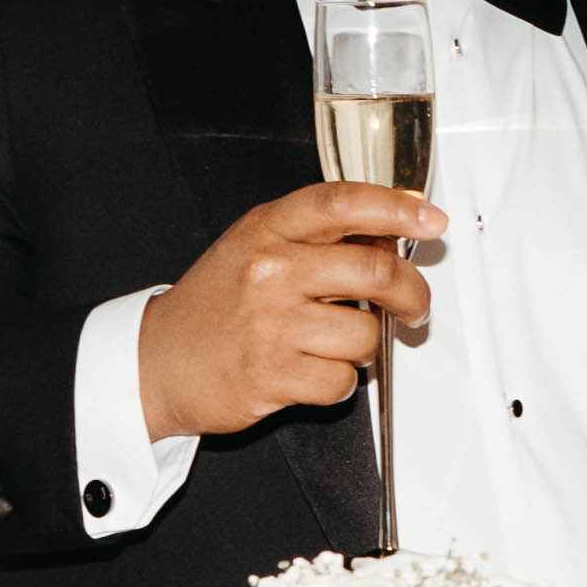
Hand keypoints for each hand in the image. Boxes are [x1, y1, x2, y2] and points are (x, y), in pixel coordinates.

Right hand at [139, 183, 447, 440]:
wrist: (156, 362)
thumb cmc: (214, 306)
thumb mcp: (253, 248)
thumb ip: (314, 238)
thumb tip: (390, 238)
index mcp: (267, 230)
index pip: (342, 204)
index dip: (396, 209)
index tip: (431, 221)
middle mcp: (270, 270)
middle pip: (375, 272)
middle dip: (412, 294)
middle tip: (414, 307)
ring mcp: (272, 324)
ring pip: (365, 335)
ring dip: (363, 347)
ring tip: (331, 344)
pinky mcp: (273, 375)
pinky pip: (342, 381)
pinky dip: (337, 383)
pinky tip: (309, 372)